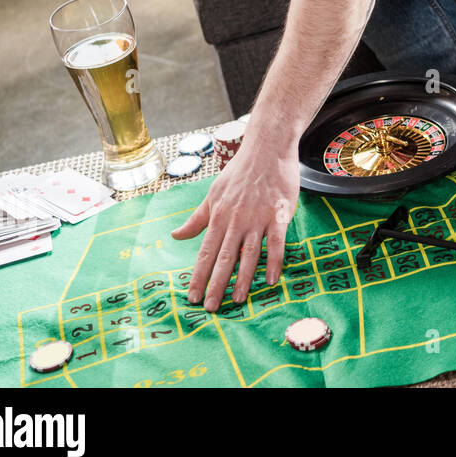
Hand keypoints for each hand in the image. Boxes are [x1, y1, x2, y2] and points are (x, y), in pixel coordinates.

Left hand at [171, 124, 299, 310]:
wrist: (267, 148)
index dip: (198, 276)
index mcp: (218, 216)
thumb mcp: (213, 194)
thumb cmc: (240, 171)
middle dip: (216, 285)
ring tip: (236, 301)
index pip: (205, 251)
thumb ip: (197, 218)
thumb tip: (175, 235)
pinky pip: (277, 242)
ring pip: (248, 254)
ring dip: (242, 279)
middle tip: (210, 308)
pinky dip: (274, 261)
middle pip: (224, 258)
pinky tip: (270, 280)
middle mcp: (236, 220)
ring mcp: (258, 217)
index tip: (192, 296)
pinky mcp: (280, 214)